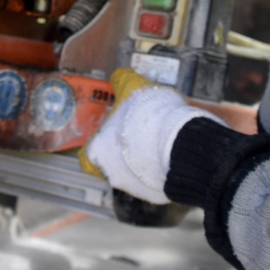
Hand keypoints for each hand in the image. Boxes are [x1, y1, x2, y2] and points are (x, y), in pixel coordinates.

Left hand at [80, 68, 210, 203]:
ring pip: (134, 171)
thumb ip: (122, 81)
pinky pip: (155, 178)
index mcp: (98, 151)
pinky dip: (160, 166)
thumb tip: (118, 77)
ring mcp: (136, 186)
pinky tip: (170, 148)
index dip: (96, 142)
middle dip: (124, 148)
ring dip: (142, 157)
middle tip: (137, 131)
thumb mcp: (133, 87)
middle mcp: (113, 174)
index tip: (106, 132)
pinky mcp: (158, 192)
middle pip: (112, 163)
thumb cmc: (150, 117)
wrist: (182, 142)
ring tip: (158, 137)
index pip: (87, 155)